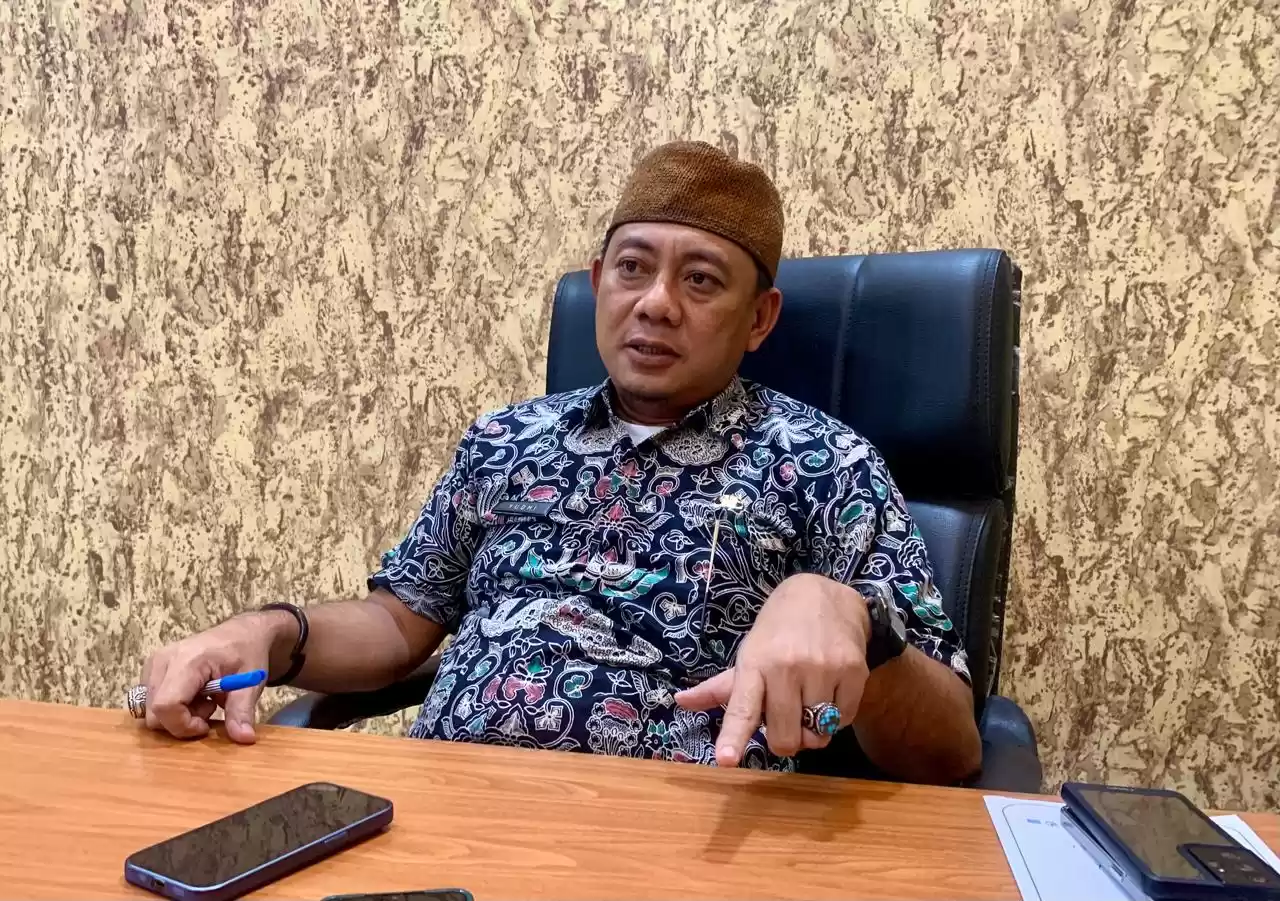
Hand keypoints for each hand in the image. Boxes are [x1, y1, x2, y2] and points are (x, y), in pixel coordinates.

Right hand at [139, 611, 290, 743]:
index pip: (166, 705)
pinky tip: (192, 695)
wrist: (242, 633)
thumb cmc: (246, 653)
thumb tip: (244, 738)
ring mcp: (154, 664)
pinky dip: (171, 707)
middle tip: (209, 707)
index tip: (207, 724)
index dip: (184, 725)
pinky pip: (151, 702)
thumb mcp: (250, 682)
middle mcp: (163, 660)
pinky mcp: (151, 669)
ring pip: (150, 710)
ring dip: (176, 715)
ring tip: (202, 699)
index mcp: (187, 660)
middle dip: (181, 721)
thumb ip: (242, 711)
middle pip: (154, 713)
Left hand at [675, 573, 870, 765]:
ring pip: (818, 735)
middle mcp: (787, 667)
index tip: (726, 759)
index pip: (743, 707)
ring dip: (813, 727)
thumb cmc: (778, 633)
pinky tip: (829, 690)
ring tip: (808, 697)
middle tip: (785, 716)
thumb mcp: (748, 654)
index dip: (734, 736)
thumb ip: (719, 687)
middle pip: (786, 738)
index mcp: (755, 665)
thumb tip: (681, 702)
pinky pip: (844, 721)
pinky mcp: (854, 671)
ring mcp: (823, 669)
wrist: (824, 596)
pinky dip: (836, 716)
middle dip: (785, 738)